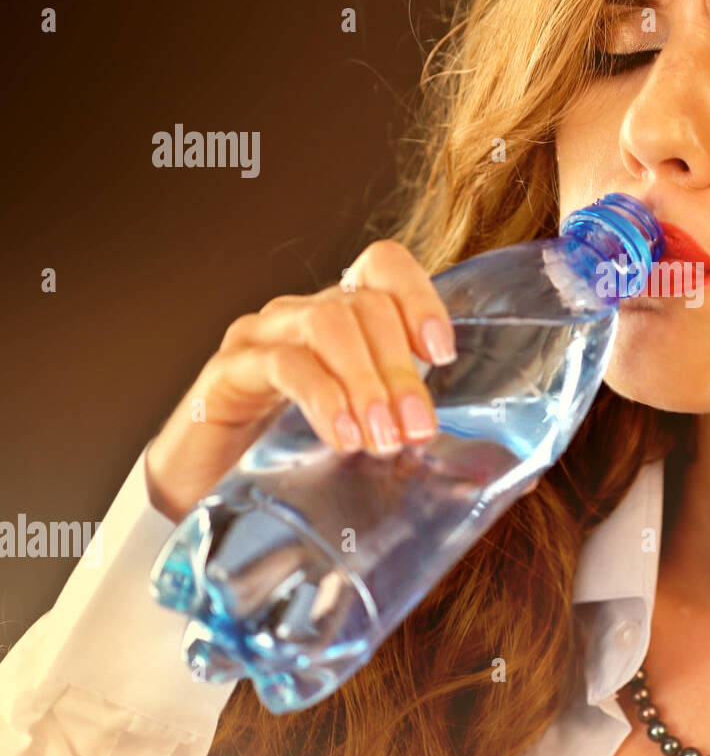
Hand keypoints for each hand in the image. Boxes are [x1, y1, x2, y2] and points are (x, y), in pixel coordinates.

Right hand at [144, 240, 456, 523]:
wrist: (204, 488)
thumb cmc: (289, 454)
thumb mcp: (359, 430)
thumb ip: (401, 422)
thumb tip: (458, 451)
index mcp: (342, 317)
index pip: (383, 267)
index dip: (419, 297)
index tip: (441, 353)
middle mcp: (302, 315)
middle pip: (363, 305)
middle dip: (400, 368)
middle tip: (415, 428)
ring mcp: (261, 337)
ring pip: (327, 325)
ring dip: (366, 382)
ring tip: (382, 438)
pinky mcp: (227, 372)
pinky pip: (282, 364)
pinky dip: (321, 398)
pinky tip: (342, 437)